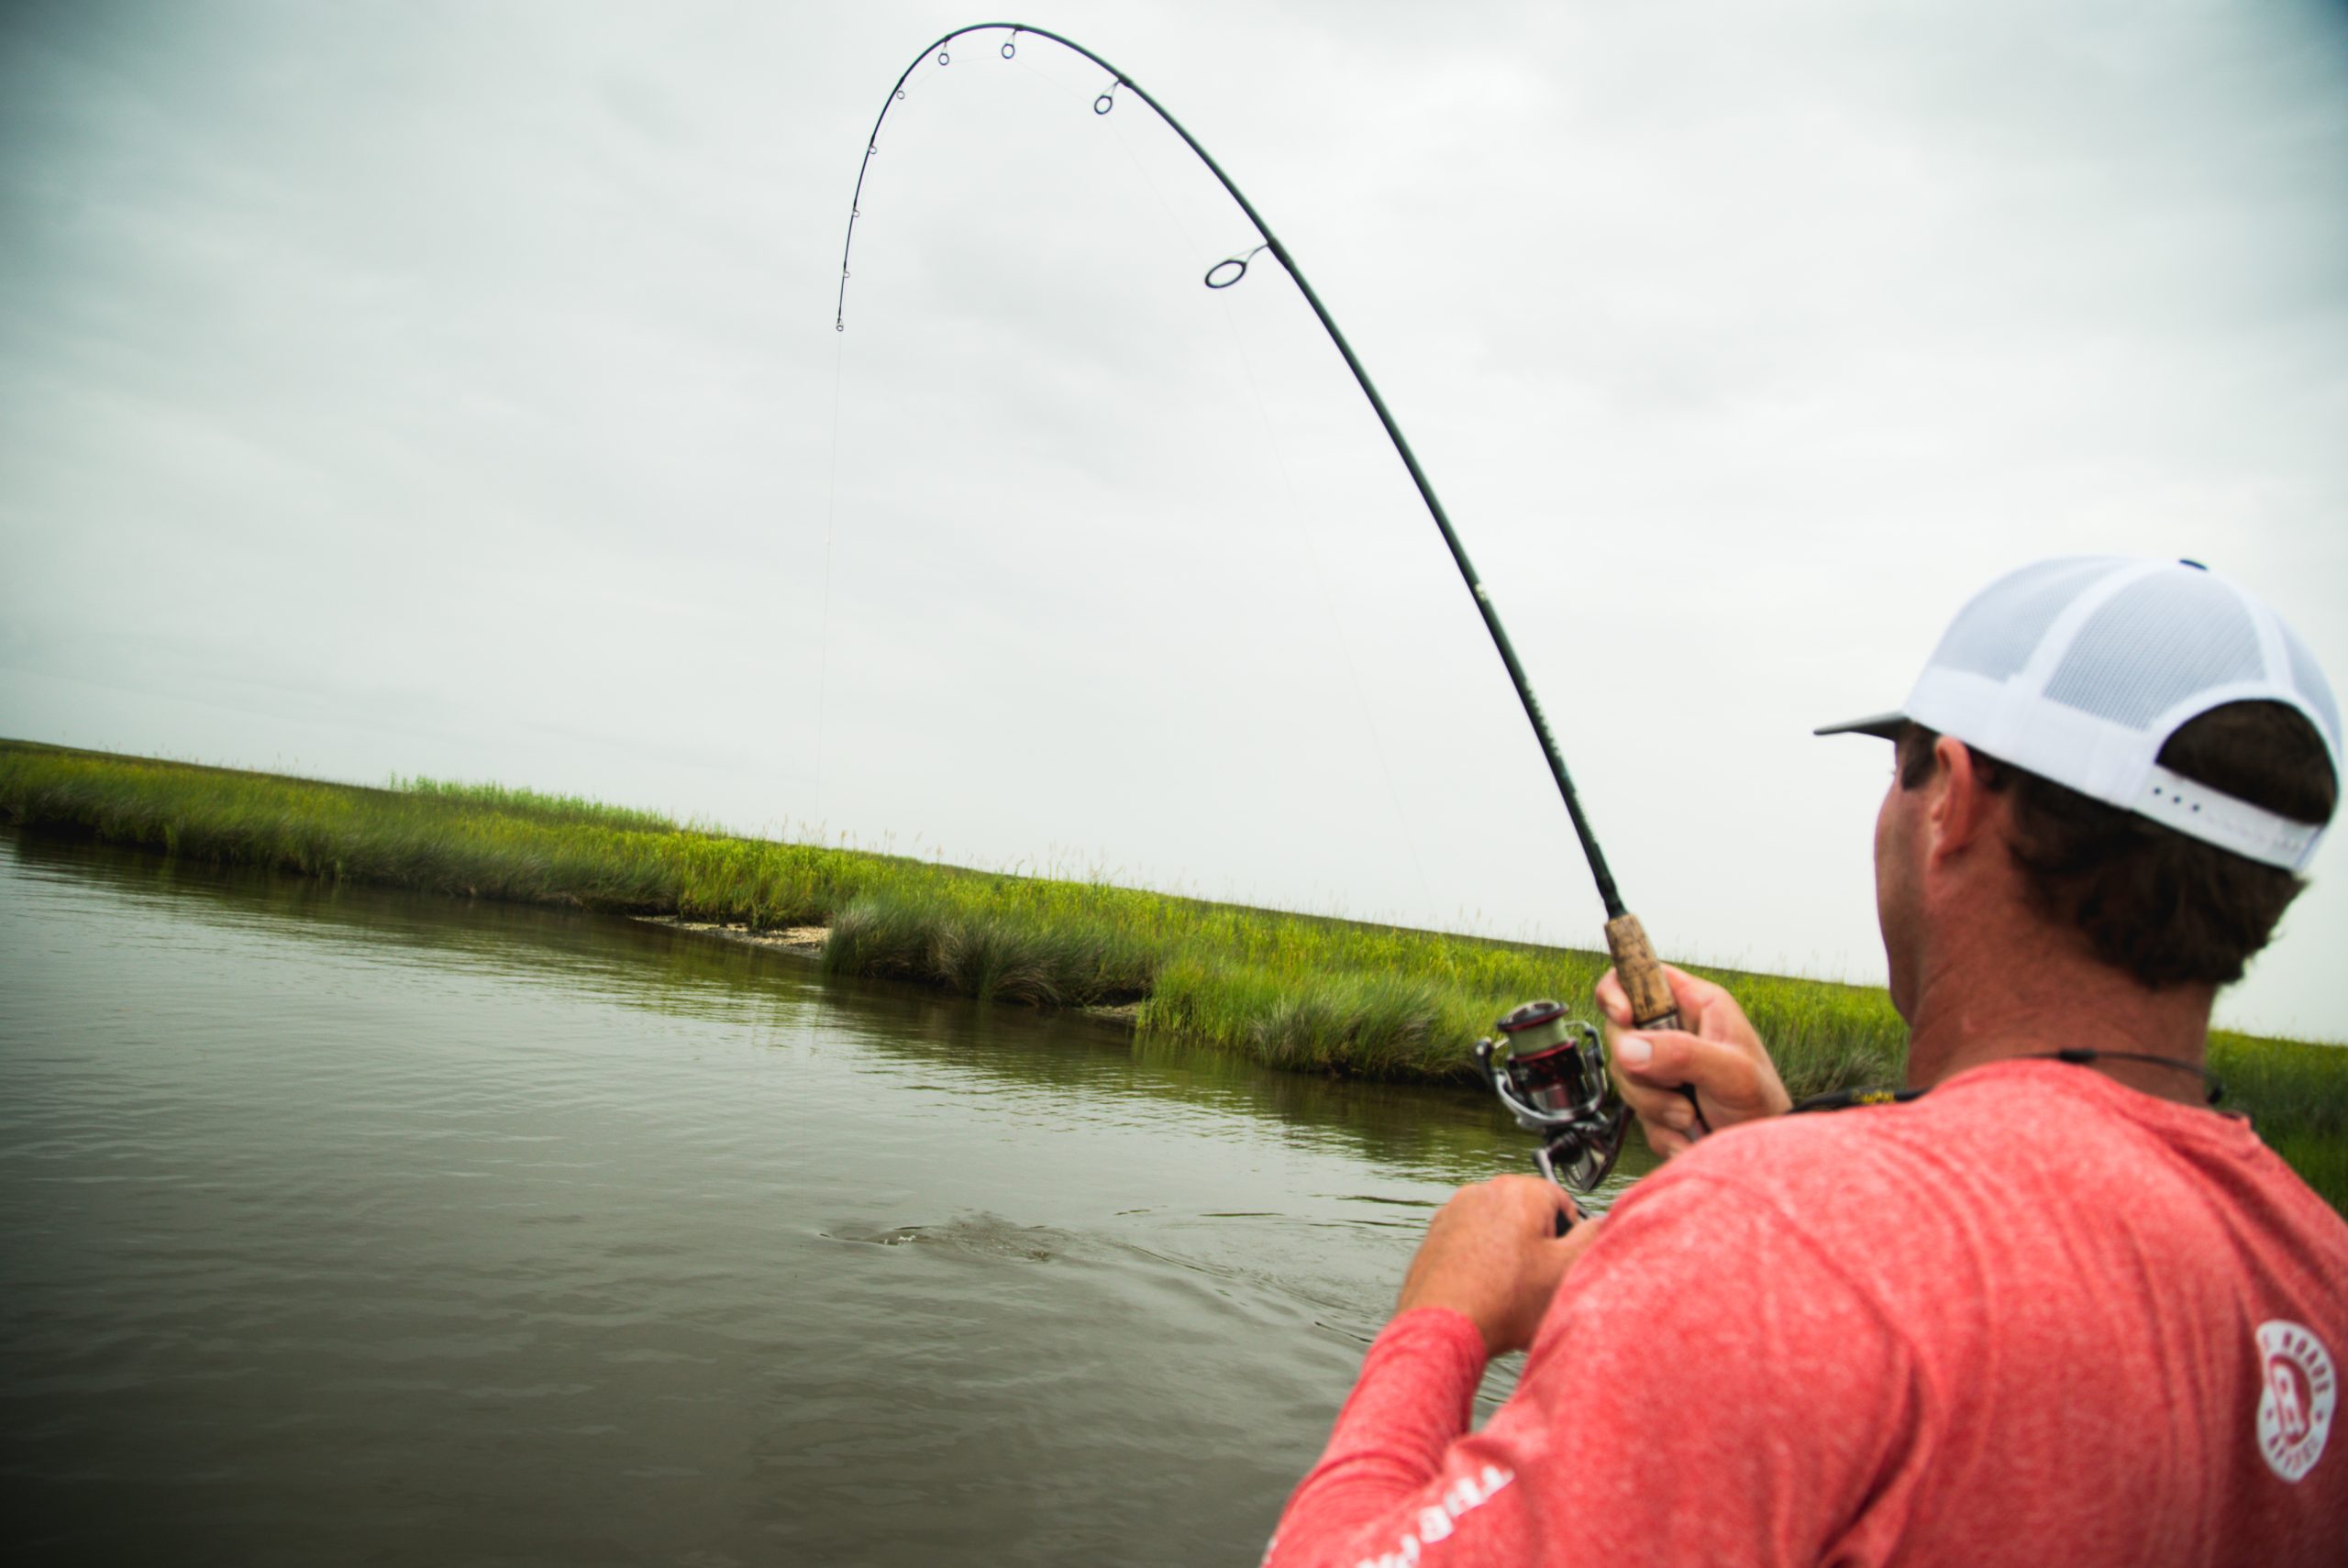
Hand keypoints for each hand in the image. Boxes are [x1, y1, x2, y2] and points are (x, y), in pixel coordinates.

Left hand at [1395, 1176, 1596, 1356]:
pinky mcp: (1436, 1234)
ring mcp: (1454, 1212)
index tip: (1565, 1260)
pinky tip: (1485, 1292)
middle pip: (1527, 1214)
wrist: (1443, 1326)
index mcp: (1519, 1191)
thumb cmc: (1503, 1301)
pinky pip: (1471, 1242)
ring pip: (1498, 1229)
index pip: (1561, 1200)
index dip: (1570, 1235)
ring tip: (1510, 1292)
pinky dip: (1481, 1261)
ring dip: (1510, 1254)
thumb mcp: (1564, 1271)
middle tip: (1540, 1281)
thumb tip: (1601, 1222)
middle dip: (1538, 1245)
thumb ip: (1591, 1238)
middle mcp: (1483, 1192)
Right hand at [1595, 962, 1789, 1157]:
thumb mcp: (1732, 1073)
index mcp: (1695, 1005)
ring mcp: (1662, 1067)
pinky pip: (1635, 1112)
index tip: (1624, 1018)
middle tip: (1676, 1086)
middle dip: (1642, 1069)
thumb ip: (1682, 1054)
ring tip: (1690, 1114)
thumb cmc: (1764, 1104)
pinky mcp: (1656, 1100)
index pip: (1639, 977)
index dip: (1620, 991)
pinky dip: (1660, 1129)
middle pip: (1621, 1034)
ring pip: (1625, 1075)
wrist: (1763, 1157)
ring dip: (1654, 1105)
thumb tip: (1630, 1046)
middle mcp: (1674, 1031)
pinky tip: (1687, 1131)